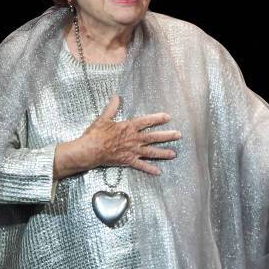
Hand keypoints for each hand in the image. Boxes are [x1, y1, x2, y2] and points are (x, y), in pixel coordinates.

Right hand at [55, 95, 180, 178]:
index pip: (146, 122)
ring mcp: (132, 151)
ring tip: (174, 154)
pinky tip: (159, 172)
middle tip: (178, 135)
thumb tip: (116, 96)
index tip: (168, 117)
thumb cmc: (96, 134)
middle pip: (153, 137)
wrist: (90, 150)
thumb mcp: (104, 118)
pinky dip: (150, 169)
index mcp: (129, 127)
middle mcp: (134, 139)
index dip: (158, 119)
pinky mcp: (128, 161)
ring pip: (151, 152)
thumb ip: (112, 107)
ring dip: (163, 153)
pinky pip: (141, 166)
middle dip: (167, 136)